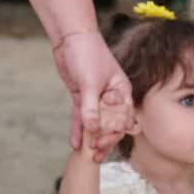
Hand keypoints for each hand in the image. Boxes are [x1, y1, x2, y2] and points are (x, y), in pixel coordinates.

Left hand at [51, 29, 132, 158]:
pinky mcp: (82, 96)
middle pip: (110, 124)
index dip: (113, 133)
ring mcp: (96, 97)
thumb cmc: (87, 54)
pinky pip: (81, 117)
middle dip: (103, 140)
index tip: (101, 143)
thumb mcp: (90, 82)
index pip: (122, 118)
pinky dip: (78, 129)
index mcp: (121, 91)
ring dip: (91, 139)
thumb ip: (91, 107)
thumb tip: (93, 129)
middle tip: (95, 155)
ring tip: (86, 155)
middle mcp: (111, 96)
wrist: (71, 38)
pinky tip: (75, 143)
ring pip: (95, 122)